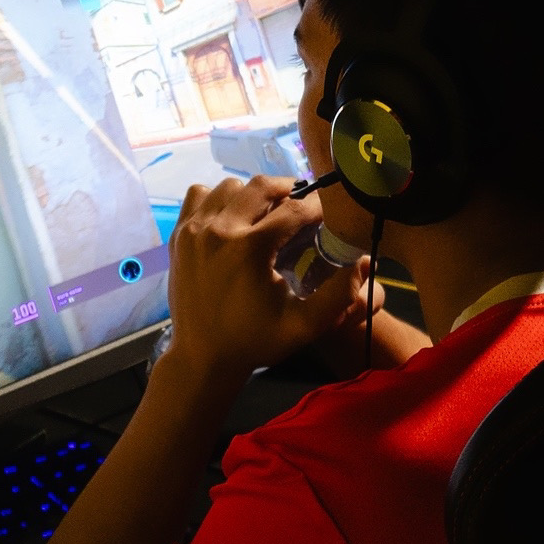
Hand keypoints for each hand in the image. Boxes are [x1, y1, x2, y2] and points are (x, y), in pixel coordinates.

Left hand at [161, 177, 368, 387]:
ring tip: (267, 214)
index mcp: (250, 249)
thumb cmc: (256, 341)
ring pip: (230, 186)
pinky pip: (199, 195)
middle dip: (288, 190)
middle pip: (261, 186)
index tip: (328, 213)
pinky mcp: (179, 234)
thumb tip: (364, 260)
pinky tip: (232, 218)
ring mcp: (194, 229)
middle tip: (301, 206)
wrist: (203, 357)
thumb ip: (339, 294)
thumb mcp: (304, 325)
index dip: (318, 206)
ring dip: (253, 194)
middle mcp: (219, 230)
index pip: (295, 209)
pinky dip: (218, 198)